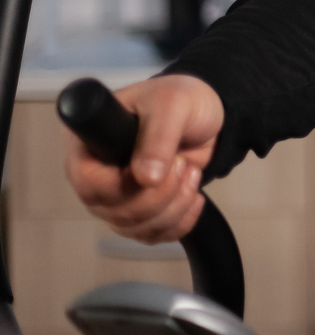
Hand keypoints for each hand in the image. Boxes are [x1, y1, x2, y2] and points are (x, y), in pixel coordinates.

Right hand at [63, 74, 223, 242]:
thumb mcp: (172, 104)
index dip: (120, 184)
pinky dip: (179, 222)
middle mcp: (96, 172)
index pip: (86, 180)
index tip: (155, 170)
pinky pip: (151, 234)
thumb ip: (158, 137)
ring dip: (172, 207)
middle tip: (181, 164)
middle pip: (111, 209)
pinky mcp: (140, 210)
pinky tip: (194, 196)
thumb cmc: (182, 99)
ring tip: (191, 172)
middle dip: (157, 195)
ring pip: (133, 226)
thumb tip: (145, 178)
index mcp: (89, 141)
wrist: (208, 115)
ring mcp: (116, 195)